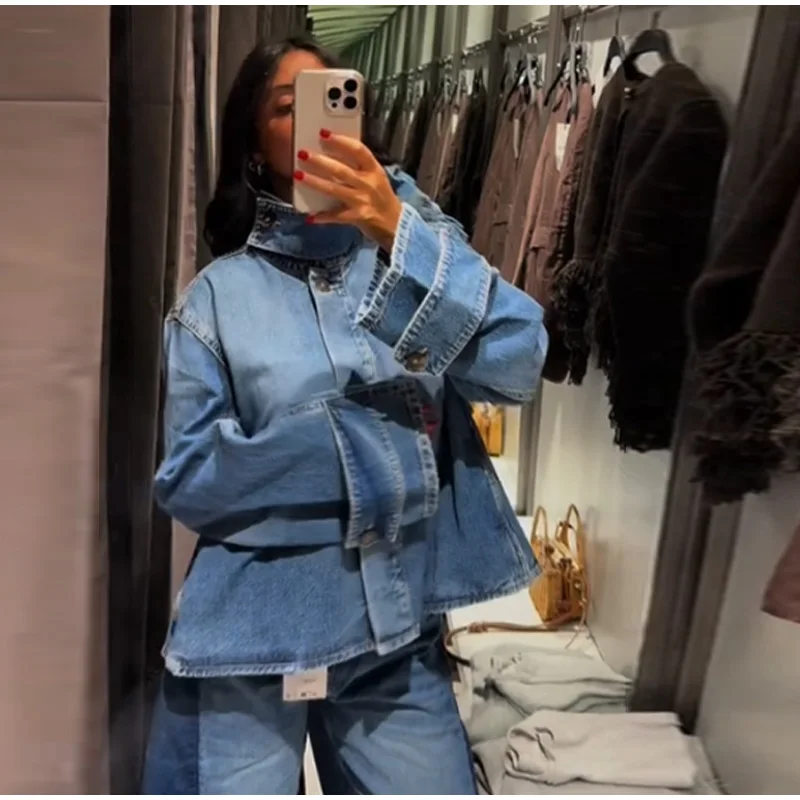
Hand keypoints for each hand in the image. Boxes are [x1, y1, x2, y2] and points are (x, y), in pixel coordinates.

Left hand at [295, 130, 401, 251]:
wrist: (396, 223)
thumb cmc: (381, 196)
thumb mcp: (375, 177)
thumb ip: (358, 166)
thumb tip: (330, 153)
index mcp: (374, 169)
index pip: (358, 150)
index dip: (341, 141)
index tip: (323, 133)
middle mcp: (369, 183)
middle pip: (342, 170)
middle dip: (321, 161)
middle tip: (303, 154)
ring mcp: (363, 200)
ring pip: (335, 190)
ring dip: (315, 182)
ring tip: (299, 175)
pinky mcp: (358, 216)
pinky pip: (337, 216)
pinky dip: (323, 217)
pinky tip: (310, 217)